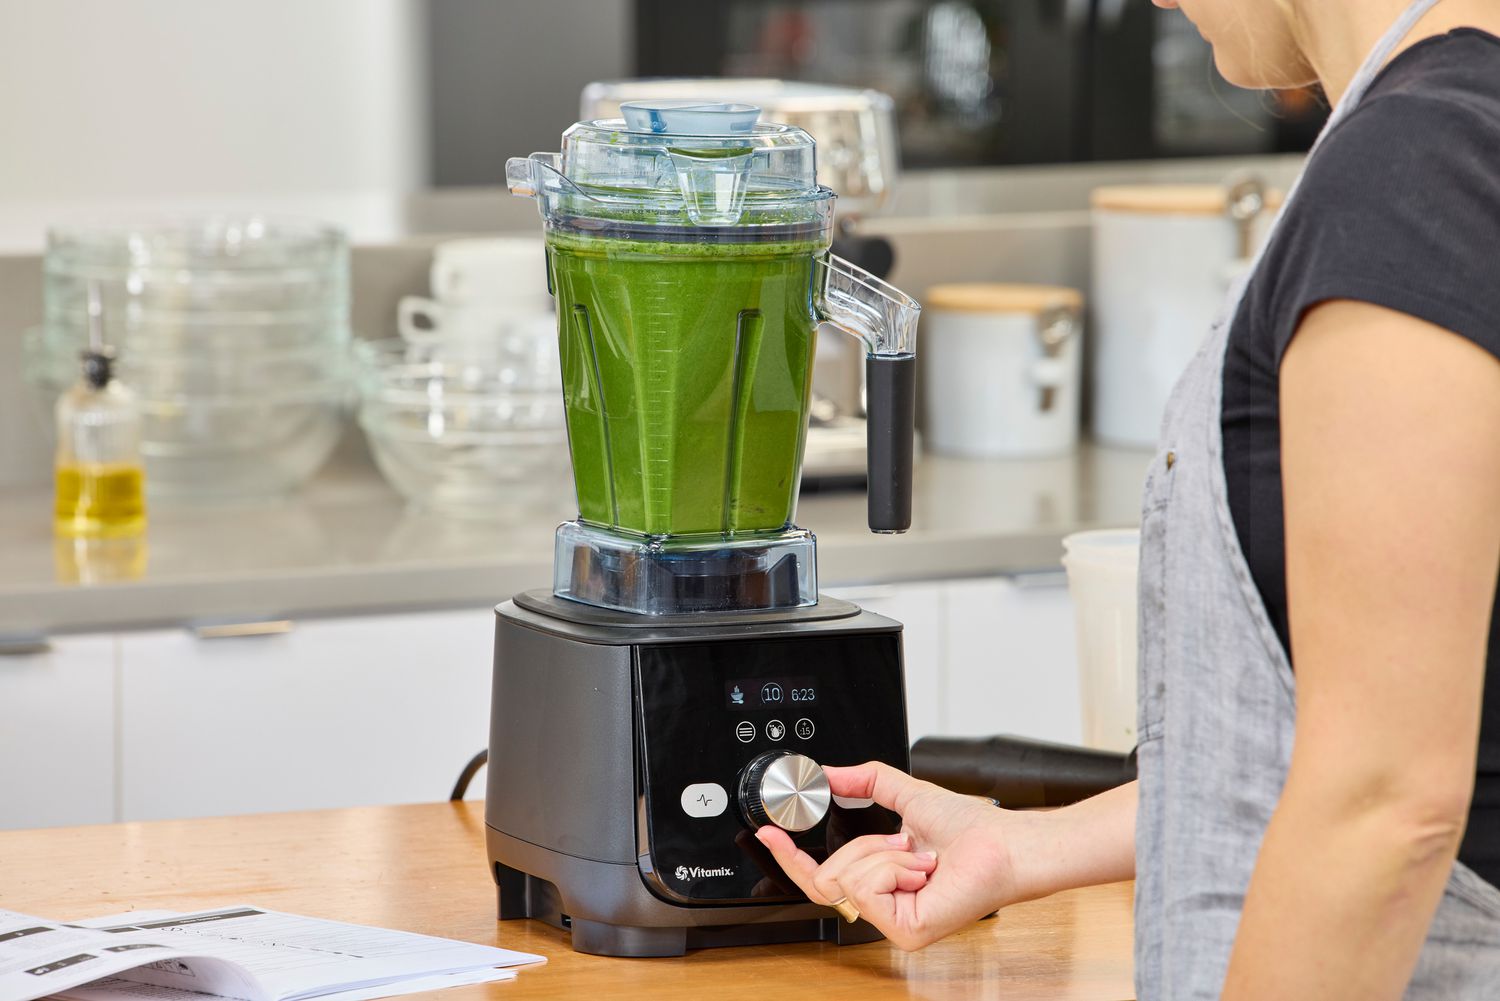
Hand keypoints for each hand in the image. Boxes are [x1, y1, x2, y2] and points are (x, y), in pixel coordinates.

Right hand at [755, 760, 1021, 950]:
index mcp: (879, 883)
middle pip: (828, 877)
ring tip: (921, 857)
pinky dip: (894, 866)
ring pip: (847, 878)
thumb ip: (863, 781)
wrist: (1003, 842)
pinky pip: (868, 888)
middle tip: (903, 841)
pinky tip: (924, 870)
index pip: (820, 878)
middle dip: (863, 846)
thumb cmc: (970, 827)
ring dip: (885, 853)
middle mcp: (884, 908)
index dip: (790, 857)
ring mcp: (894, 924)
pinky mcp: (906, 932)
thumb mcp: (904, 794)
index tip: (768, 832)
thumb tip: (829, 772)